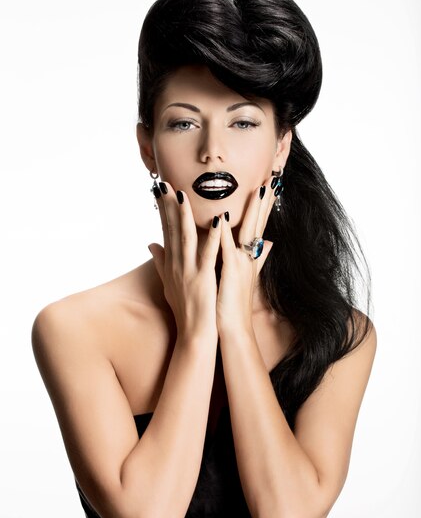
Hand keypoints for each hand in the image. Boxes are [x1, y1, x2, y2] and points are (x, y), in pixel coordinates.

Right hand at [148, 182, 221, 338]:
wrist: (193, 334)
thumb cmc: (184, 310)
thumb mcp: (168, 284)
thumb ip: (161, 262)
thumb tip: (151, 244)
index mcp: (172, 263)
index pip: (166, 230)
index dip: (163, 210)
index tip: (161, 190)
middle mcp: (177, 264)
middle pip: (172, 229)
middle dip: (168, 205)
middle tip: (165, 183)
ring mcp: (189, 271)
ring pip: (186, 237)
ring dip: (185, 215)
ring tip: (184, 194)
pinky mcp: (203, 279)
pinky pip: (209, 254)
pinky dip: (213, 237)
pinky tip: (218, 221)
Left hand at [216, 174, 277, 334]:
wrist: (232, 328)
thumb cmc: (233, 303)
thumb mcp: (245, 276)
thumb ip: (257, 257)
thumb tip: (269, 244)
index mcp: (247, 256)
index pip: (258, 225)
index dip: (264, 205)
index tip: (269, 184)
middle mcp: (248, 257)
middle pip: (259, 222)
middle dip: (265, 200)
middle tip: (272, 177)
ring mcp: (241, 263)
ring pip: (247, 230)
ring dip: (252, 209)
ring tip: (258, 188)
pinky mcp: (230, 272)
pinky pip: (227, 249)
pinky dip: (225, 234)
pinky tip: (223, 217)